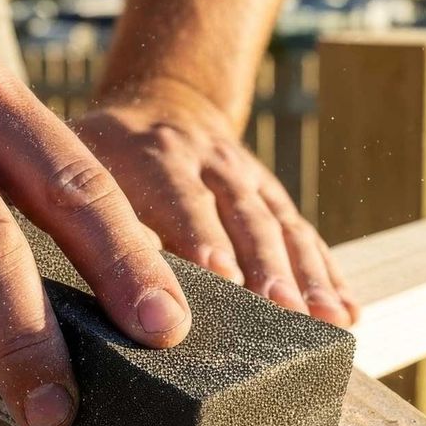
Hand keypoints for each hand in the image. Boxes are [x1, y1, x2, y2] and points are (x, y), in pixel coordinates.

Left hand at [73, 87, 356, 327]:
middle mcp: (203, 161)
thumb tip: (105, 274)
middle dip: (265, 267)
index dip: (199, 238)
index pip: (177, 196)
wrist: (161, 104)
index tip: (219, 279)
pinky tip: (348, 312)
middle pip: (241, 215)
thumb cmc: (101, 155)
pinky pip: (303, 233)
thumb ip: (84, 214)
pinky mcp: (271, 194)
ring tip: (326, 322)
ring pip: (280, 225)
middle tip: (284, 316)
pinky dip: (329, 273)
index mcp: (147, 153)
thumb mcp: (77, 167)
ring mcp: (245, 177)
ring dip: (306, 276)